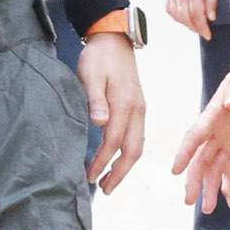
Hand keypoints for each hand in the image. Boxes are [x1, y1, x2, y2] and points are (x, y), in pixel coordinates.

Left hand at [80, 34, 145, 192]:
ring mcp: (140, 110)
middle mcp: (137, 110)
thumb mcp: (91, 74)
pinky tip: (117, 158)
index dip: (102, 162)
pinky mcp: (137, 107)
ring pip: (137, 146)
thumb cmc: (99, 57)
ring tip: (109, 180)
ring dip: (124, 166)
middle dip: (119, 173)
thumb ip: (95, 99)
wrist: (114, 39)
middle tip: (104, 190)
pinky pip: (136, 137)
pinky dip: (127, 153)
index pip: (114, 142)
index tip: (89, 176)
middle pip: (133, 151)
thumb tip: (99, 123)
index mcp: (125, 104)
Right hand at [165, 0, 217, 39]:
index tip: (208, 35)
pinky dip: (176, 17)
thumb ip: (211, 0)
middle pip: (186, 18)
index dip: (202, 28)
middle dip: (195, 28)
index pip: (197, 15)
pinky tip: (183, 18)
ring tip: (194, 26)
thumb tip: (211, 18)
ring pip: (177, 15)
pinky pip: (169, 9)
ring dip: (185, 24)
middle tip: (202, 32)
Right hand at [172, 51, 229, 211]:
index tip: (176, 171)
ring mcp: (227, 136)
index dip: (186, 152)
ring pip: (214, 167)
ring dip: (211, 187)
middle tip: (190, 201)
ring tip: (208, 210)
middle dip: (195, 179)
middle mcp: (216, 127)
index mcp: (215, 111)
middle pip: (201, 157)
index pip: (196, 134)